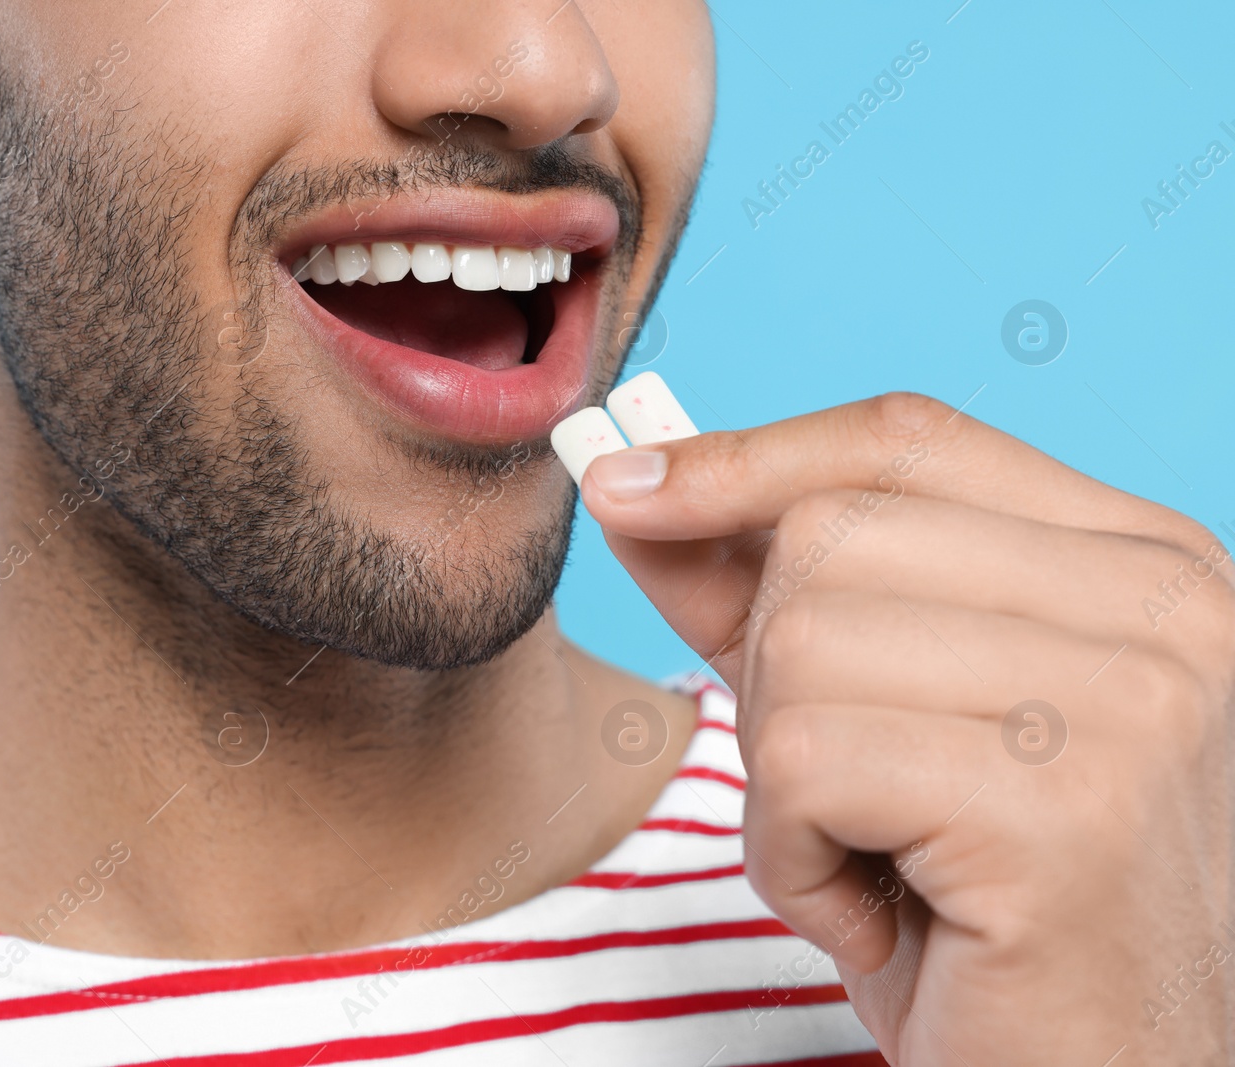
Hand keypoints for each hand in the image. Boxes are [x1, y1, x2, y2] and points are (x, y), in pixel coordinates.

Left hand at [580, 392, 1234, 1065]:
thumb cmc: (982, 908)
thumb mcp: (874, 717)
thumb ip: (769, 594)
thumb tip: (634, 487)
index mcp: (1137, 562)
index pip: (905, 439)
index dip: (747, 455)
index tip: (627, 485)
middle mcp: (1163, 608)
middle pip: (828, 534)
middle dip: (771, 672)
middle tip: (848, 795)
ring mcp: (1129, 701)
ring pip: (800, 641)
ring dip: (780, 779)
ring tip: (874, 860)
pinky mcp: (1063, 808)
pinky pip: (803, 763)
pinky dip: (790, 858)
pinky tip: (876, 916)